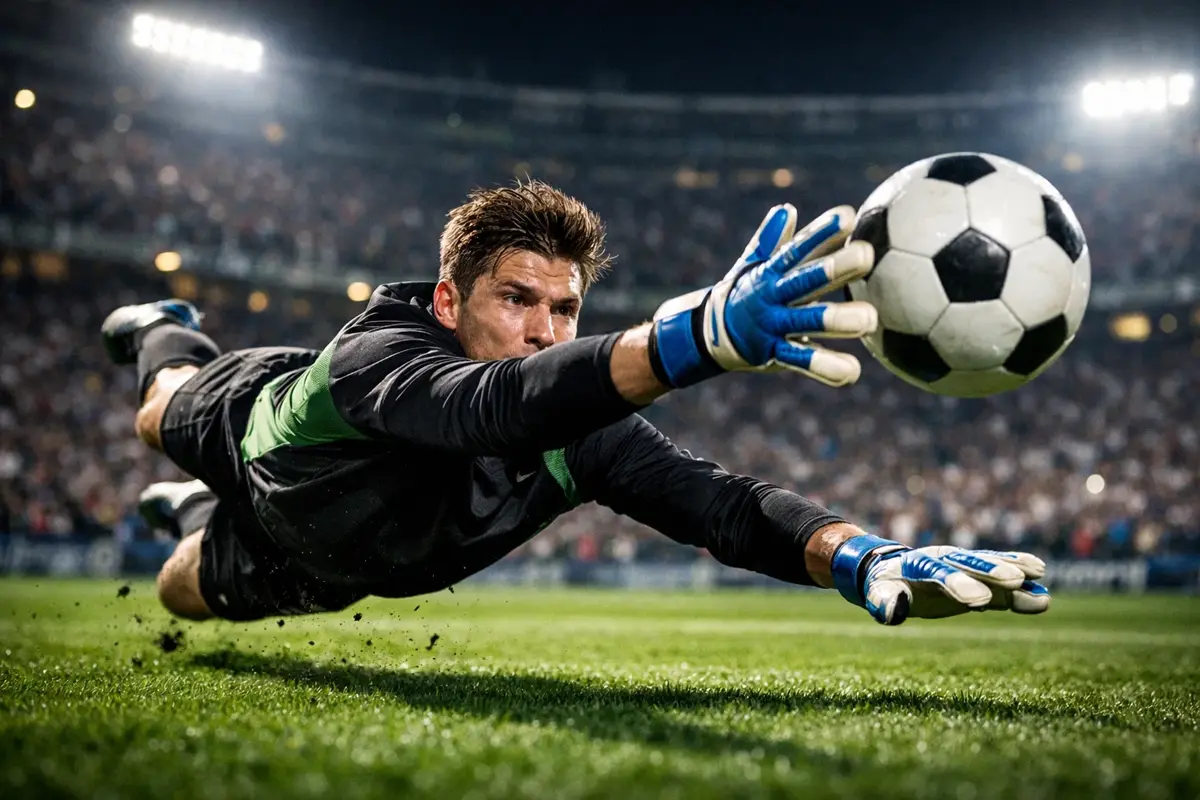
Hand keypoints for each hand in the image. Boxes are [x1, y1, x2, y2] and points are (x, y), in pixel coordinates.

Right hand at [648, 204, 876, 388]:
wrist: (709, 333)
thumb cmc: (744, 293)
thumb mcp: (753, 265)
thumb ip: (772, 239)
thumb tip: (786, 209)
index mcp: (772, 272)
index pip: (798, 248)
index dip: (820, 232)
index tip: (847, 216)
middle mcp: (773, 295)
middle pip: (806, 279)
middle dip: (836, 267)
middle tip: (867, 254)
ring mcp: (773, 324)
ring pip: (808, 321)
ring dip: (837, 320)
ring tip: (870, 318)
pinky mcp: (774, 353)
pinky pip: (802, 361)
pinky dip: (827, 368)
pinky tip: (853, 372)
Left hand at [831, 534, 1051, 625]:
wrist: (895, 571)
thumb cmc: (885, 586)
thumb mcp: (878, 595)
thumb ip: (885, 602)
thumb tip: (893, 611)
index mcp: (917, 564)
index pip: (938, 572)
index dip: (959, 584)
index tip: (979, 601)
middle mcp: (945, 560)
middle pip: (970, 563)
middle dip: (992, 571)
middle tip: (1017, 579)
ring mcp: (964, 567)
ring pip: (990, 568)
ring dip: (1014, 571)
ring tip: (1039, 575)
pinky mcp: (978, 580)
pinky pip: (1000, 584)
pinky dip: (1020, 587)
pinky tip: (1042, 592)